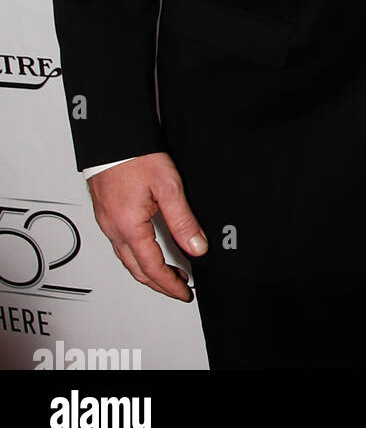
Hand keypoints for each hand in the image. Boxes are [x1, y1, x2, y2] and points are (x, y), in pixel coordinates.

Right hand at [88, 152, 205, 300]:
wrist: (113, 136)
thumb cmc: (136, 156)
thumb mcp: (169, 188)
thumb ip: (183, 221)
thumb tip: (197, 248)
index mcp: (129, 227)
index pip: (152, 268)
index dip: (170, 284)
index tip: (185, 292)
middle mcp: (113, 229)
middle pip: (136, 269)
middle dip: (159, 283)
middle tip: (179, 288)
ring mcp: (107, 221)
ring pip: (127, 258)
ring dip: (147, 270)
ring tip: (169, 271)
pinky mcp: (106, 212)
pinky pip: (121, 243)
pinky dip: (137, 254)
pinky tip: (149, 248)